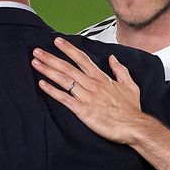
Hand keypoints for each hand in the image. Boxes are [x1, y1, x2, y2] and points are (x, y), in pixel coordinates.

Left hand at [31, 37, 150, 145]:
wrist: (134, 126)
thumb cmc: (131, 109)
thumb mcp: (130, 85)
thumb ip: (120, 70)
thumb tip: (112, 58)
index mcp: (102, 78)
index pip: (82, 59)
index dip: (68, 49)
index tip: (57, 42)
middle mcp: (92, 84)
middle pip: (68, 67)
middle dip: (51, 58)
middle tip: (37, 51)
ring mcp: (87, 97)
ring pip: (64, 80)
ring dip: (48, 70)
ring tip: (35, 63)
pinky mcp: (83, 110)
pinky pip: (65, 98)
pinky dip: (52, 91)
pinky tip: (42, 84)